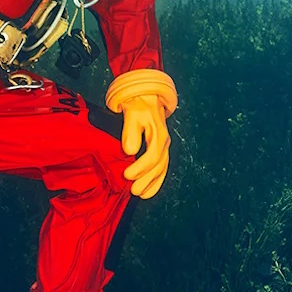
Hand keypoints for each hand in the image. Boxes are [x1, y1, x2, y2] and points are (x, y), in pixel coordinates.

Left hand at [106, 69, 177, 198]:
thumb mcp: (131, 115)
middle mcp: (164, 142)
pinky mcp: (161, 149)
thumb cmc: (137, 106)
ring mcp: (164, 146)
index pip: (152, 156)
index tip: (127, 175)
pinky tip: (148, 191)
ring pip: (162, 169)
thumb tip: (129, 151)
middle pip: (158, 166)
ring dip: (152, 183)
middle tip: (133, 190)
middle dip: (146, 180)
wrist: (146, 97)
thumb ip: (130, 132)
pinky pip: (162, 168)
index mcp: (158, 134)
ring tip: (140, 194)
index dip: (140, 168)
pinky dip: (156, 181)